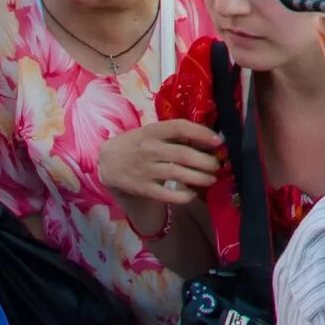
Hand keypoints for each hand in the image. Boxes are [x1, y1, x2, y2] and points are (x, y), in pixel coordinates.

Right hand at [97, 118, 223, 210]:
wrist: (107, 162)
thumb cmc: (137, 143)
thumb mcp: (152, 132)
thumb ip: (174, 134)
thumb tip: (207, 139)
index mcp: (153, 131)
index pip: (180, 128)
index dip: (201, 133)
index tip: (218, 141)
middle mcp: (149, 149)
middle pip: (183, 154)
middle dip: (205, 161)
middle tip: (217, 165)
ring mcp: (145, 170)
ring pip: (178, 174)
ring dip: (199, 178)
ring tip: (211, 179)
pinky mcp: (142, 188)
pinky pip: (166, 195)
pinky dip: (182, 196)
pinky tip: (192, 194)